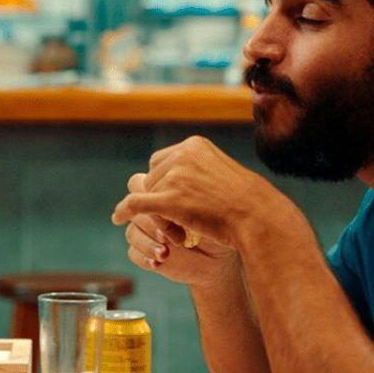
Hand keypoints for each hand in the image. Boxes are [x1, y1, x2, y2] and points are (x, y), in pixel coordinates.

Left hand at [112, 136, 286, 252]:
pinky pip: (136, 203)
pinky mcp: (170, 199)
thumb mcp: (221, 172)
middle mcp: (183, 155)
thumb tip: (177, 174)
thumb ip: (197, 168)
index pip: (161, 161)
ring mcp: (175, 176)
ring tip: (183, 227)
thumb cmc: (244, 200)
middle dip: (160, 197)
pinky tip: (117, 218)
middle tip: (181, 217)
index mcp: (194, 145)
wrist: (256, 216)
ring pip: (148, 194)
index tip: (170, 197)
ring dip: (158, 212)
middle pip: (152, 177)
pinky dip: (124, 211)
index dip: (162, 181)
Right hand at [124, 176, 239, 286]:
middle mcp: (151, 210)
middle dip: (150, 222)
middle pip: (134, 208)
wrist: (221, 255)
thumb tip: (166, 195)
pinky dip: (145, 258)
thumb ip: (181, 195)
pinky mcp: (144, 252)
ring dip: (147, 243)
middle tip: (169, 235)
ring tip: (165, 253)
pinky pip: (133, 253)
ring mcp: (145, 232)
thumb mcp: (204, 206)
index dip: (152, 198)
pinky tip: (159, 263)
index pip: (140, 186)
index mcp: (161, 190)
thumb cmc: (218, 224)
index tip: (174, 211)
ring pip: (131, 232)